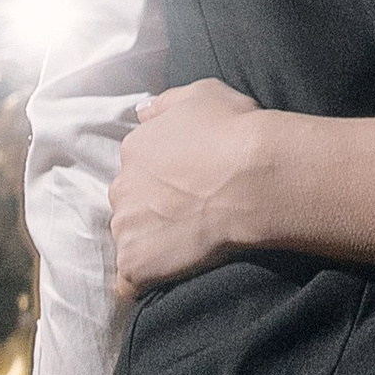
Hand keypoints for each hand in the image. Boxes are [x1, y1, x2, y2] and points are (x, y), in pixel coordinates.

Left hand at [111, 78, 267, 294]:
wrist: (253, 178)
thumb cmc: (234, 130)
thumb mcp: (202, 93)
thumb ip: (165, 103)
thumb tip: (142, 111)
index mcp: (135, 147)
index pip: (138, 167)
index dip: (163, 179)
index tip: (188, 185)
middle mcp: (122, 186)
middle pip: (129, 204)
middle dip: (151, 211)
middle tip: (188, 215)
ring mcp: (126, 227)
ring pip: (129, 239)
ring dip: (150, 244)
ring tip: (186, 245)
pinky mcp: (134, 264)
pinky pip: (129, 281)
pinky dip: (145, 281)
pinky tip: (169, 275)